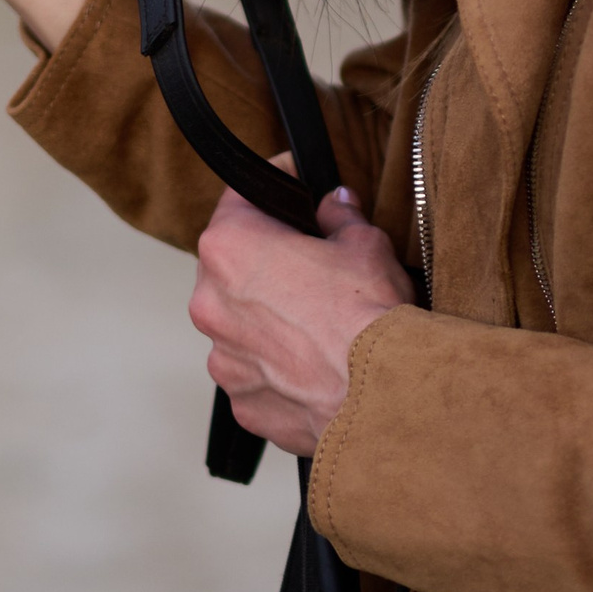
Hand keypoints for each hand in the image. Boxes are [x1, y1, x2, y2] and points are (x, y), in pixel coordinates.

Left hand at [190, 171, 413, 455]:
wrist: (382, 397)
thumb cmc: (367, 316)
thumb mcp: (364, 243)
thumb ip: (340, 216)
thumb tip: (336, 204)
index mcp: (230, 248)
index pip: (239, 199)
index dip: (272, 190)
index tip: (292, 189)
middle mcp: (211, 302)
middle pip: (232, 266)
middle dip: (267, 262)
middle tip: (311, 265)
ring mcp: (223, 358)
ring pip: (240, 325)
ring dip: (268, 320)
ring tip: (316, 325)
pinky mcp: (241, 402)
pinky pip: (254, 374)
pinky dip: (277, 368)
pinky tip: (315, 365)